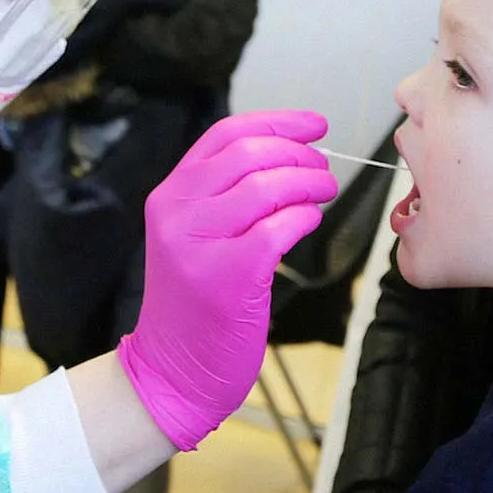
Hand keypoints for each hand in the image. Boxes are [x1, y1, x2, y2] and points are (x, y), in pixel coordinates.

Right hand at [117, 111, 337, 450]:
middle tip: (323, 168)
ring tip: (324, 192)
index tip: (314, 124)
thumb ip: (222, 196)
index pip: (225, 134)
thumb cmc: (192, 305)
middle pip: (250, 153)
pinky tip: (309, 222)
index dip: (277, 122)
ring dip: (308, 183)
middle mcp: (177, 213)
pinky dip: (304, 218)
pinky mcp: (228, 276)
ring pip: (267, 186)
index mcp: (169, 195)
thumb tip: (286, 157)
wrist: (170, 370)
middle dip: (299, 153)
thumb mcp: (190, 237)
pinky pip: (279, 228)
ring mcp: (199, 244)